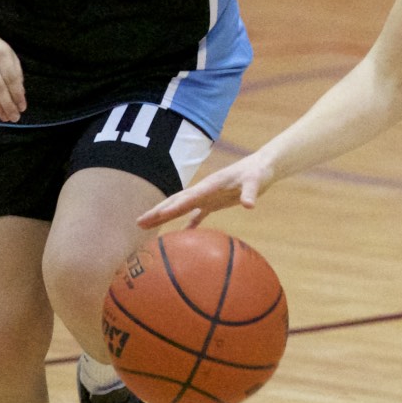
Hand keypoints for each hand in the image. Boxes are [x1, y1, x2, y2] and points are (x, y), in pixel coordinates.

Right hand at [138, 152, 271, 228]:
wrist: (262, 166)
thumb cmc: (259, 172)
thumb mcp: (256, 181)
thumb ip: (251, 192)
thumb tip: (249, 204)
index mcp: (210, 185)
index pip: (189, 197)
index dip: (174, 207)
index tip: (159, 215)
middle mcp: (204, 190)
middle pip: (176, 201)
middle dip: (158, 212)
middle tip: (139, 222)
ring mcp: (207, 196)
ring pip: (180, 207)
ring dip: (164, 217)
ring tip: (146, 227)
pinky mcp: (214, 202)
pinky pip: (197, 215)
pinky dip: (188, 225)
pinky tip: (181, 236)